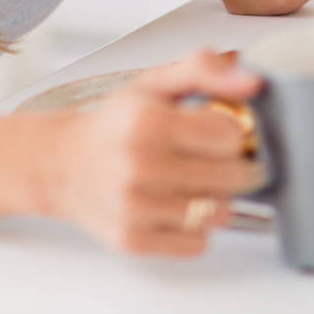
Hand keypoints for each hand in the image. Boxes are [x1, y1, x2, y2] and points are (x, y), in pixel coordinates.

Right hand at [40, 48, 263, 256]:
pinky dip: (196, 229)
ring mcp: (134, 209)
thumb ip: (206, 69)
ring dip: (215, 198)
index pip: (230, 136)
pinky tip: (176, 207)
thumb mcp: (155, 82)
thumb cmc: (115, 122)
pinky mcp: (132, 241)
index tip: (214, 130)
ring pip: (219, 213)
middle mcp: (138, 167)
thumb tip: (253, 82)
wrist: (59, 164)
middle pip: (231, 177)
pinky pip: (197, 244)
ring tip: (192, 181)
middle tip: (211, 157)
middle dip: (231, 165)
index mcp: (147, 122)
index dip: (229, 132)